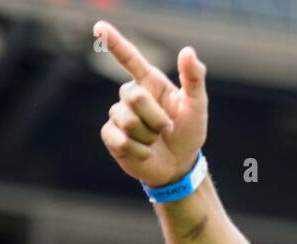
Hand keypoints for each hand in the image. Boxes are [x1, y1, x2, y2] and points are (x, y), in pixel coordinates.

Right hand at [94, 20, 207, 187]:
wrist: (179, 165)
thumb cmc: (187, 131)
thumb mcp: (197, 106)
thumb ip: (193, 79)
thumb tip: (188, 51)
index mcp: (150, 82)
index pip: (129, 58)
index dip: (114, 42)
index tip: (99, 27)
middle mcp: (130, 95)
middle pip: (134, 96)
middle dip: (156, 118)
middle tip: (167, 128)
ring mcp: (118, 115)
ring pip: (128, 121)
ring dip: (149, 136)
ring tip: (156, 140)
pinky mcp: (111, 135)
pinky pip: (121, 140)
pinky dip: (140, 151)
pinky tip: (145, 152)